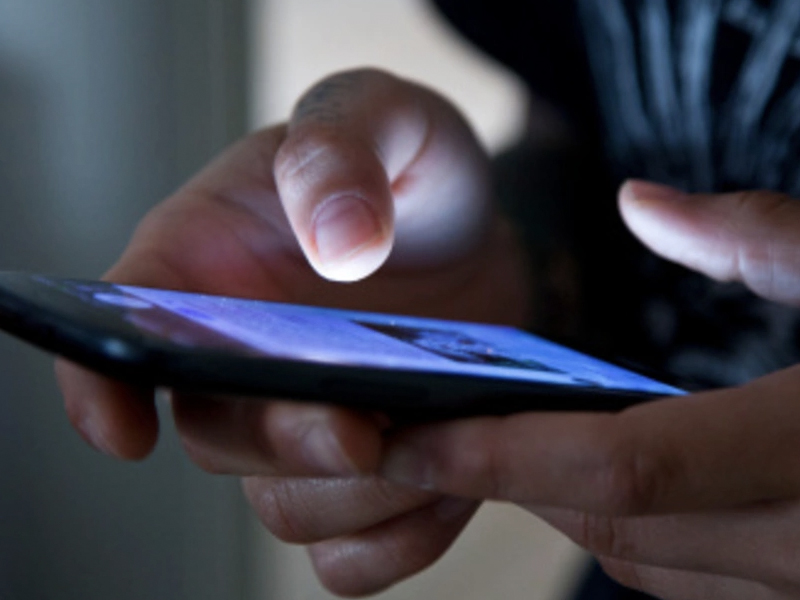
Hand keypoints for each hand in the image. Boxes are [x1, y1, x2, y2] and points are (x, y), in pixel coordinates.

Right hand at [55, 68, 528, 595]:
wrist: (476, 230)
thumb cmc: (408, 168)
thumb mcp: (382, 116)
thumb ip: (342, 147)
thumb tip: (336, 242)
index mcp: (206, 267)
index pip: (119, 333)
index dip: (100, 388)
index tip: (125, 430)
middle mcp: (239, 359)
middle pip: (218, 437)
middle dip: (283, 443)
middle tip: (357, 426)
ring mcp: (303, 421)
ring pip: (288, 506)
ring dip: (354, 495)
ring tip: (433, 441)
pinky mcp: (369, 465)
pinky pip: (359, 547)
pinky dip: (401, 535)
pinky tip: (453, 481)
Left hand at [376, 182, 799, 599]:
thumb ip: (760, 237)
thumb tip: (643, 203)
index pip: (625, 466)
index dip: (506, 455)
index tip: (414, 437)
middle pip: (616, 520)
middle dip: (518, 478)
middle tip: (444, 425)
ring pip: (648, 562)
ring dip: (572, 504)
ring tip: (517, 443)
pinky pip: (696, 585)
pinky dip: (639, 533)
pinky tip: (620, 483)